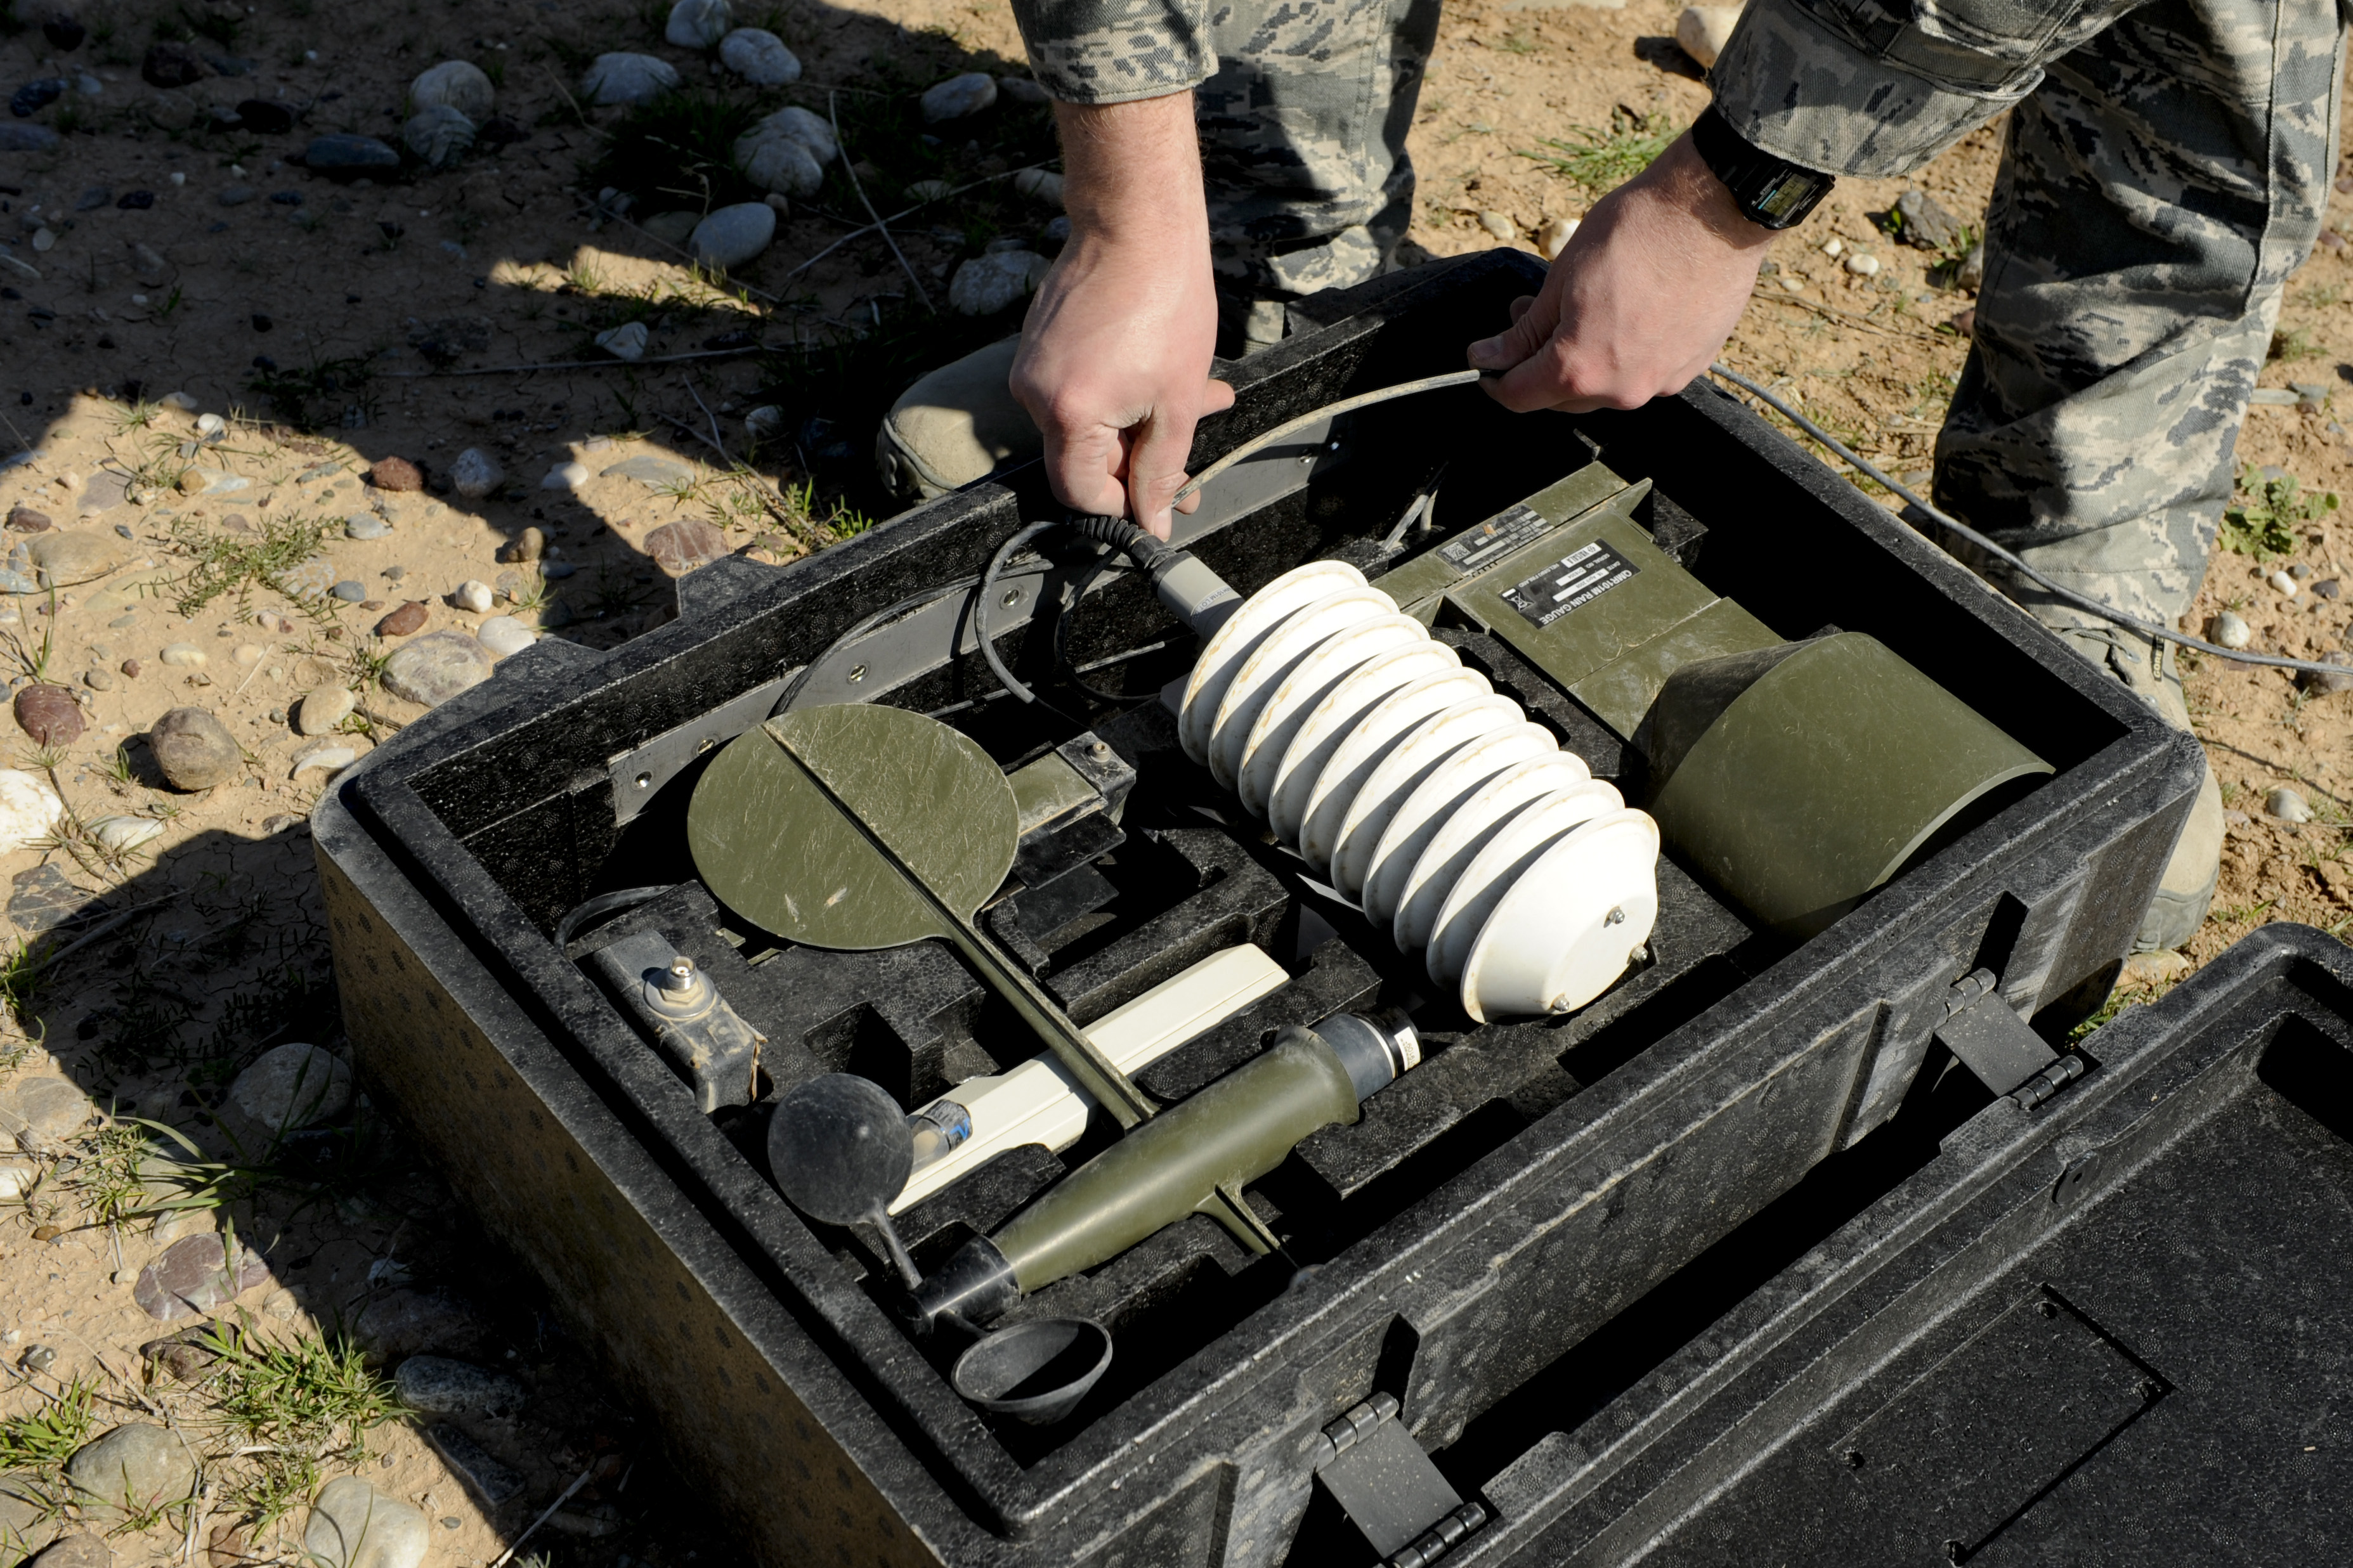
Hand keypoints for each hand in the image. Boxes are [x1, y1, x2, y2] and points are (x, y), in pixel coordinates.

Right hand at [1012, 95, 1233, 538]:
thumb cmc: (1165, 301)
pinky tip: (1163, 372)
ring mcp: (1031, 365)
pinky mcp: (1038, 341)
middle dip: (1143, 460)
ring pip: (1087, 422)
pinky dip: (1121, 391)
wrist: (1137, 222)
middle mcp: (1034, 394)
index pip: (1081, 494)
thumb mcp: (1176, 401)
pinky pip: (1078, 387)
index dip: (1124, 505)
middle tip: (1192, 457)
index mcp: (1067, 415)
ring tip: (1195, 397)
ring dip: (1141, 421)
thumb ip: (1162, 470)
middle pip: (1084, 459)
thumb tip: (1151, 522)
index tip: (1162, 498)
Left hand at [1468, 131, 1778, 412]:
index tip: (1483, 358)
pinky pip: (1644, 372)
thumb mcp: (1561, 278)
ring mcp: (1663, 382)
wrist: (1715, 209)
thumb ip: (1525, 330)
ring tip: (1578, 308)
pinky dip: (1624, 353)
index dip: (1493, 379)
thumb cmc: (1635, 233)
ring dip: (1583, 359)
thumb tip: (1488, 357)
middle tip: (1526, 316)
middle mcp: (1623, 391)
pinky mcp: (1693, 366)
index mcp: (1580, 371)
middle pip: (1562, 396)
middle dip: (1537, 363)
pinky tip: (1624, 312)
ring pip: (1606, 387)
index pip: (1520, 397)